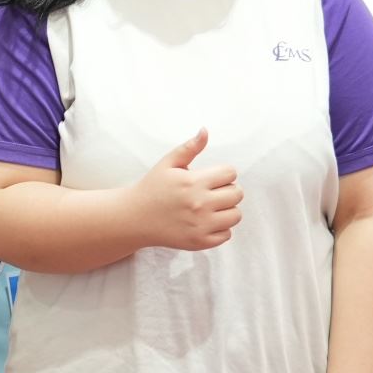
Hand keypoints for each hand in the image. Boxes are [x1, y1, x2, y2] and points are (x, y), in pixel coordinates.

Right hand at [134, 128, 242, 251]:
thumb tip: (205, 130)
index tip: (212, 177)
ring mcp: (200, 225)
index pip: (231, 173)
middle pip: (237, 194)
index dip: (224, 173)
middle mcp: (199, 204)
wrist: (135, 218)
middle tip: (213, 192)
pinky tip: (206, 221)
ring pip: (236, 215)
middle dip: (228, 190)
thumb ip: (189, 148)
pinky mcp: (199, 242)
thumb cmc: (152, 187)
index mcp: (193, 181)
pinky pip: (227, 234)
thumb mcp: (167, 163)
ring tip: (212, 207)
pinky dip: (220, 228)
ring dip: (227, 209)